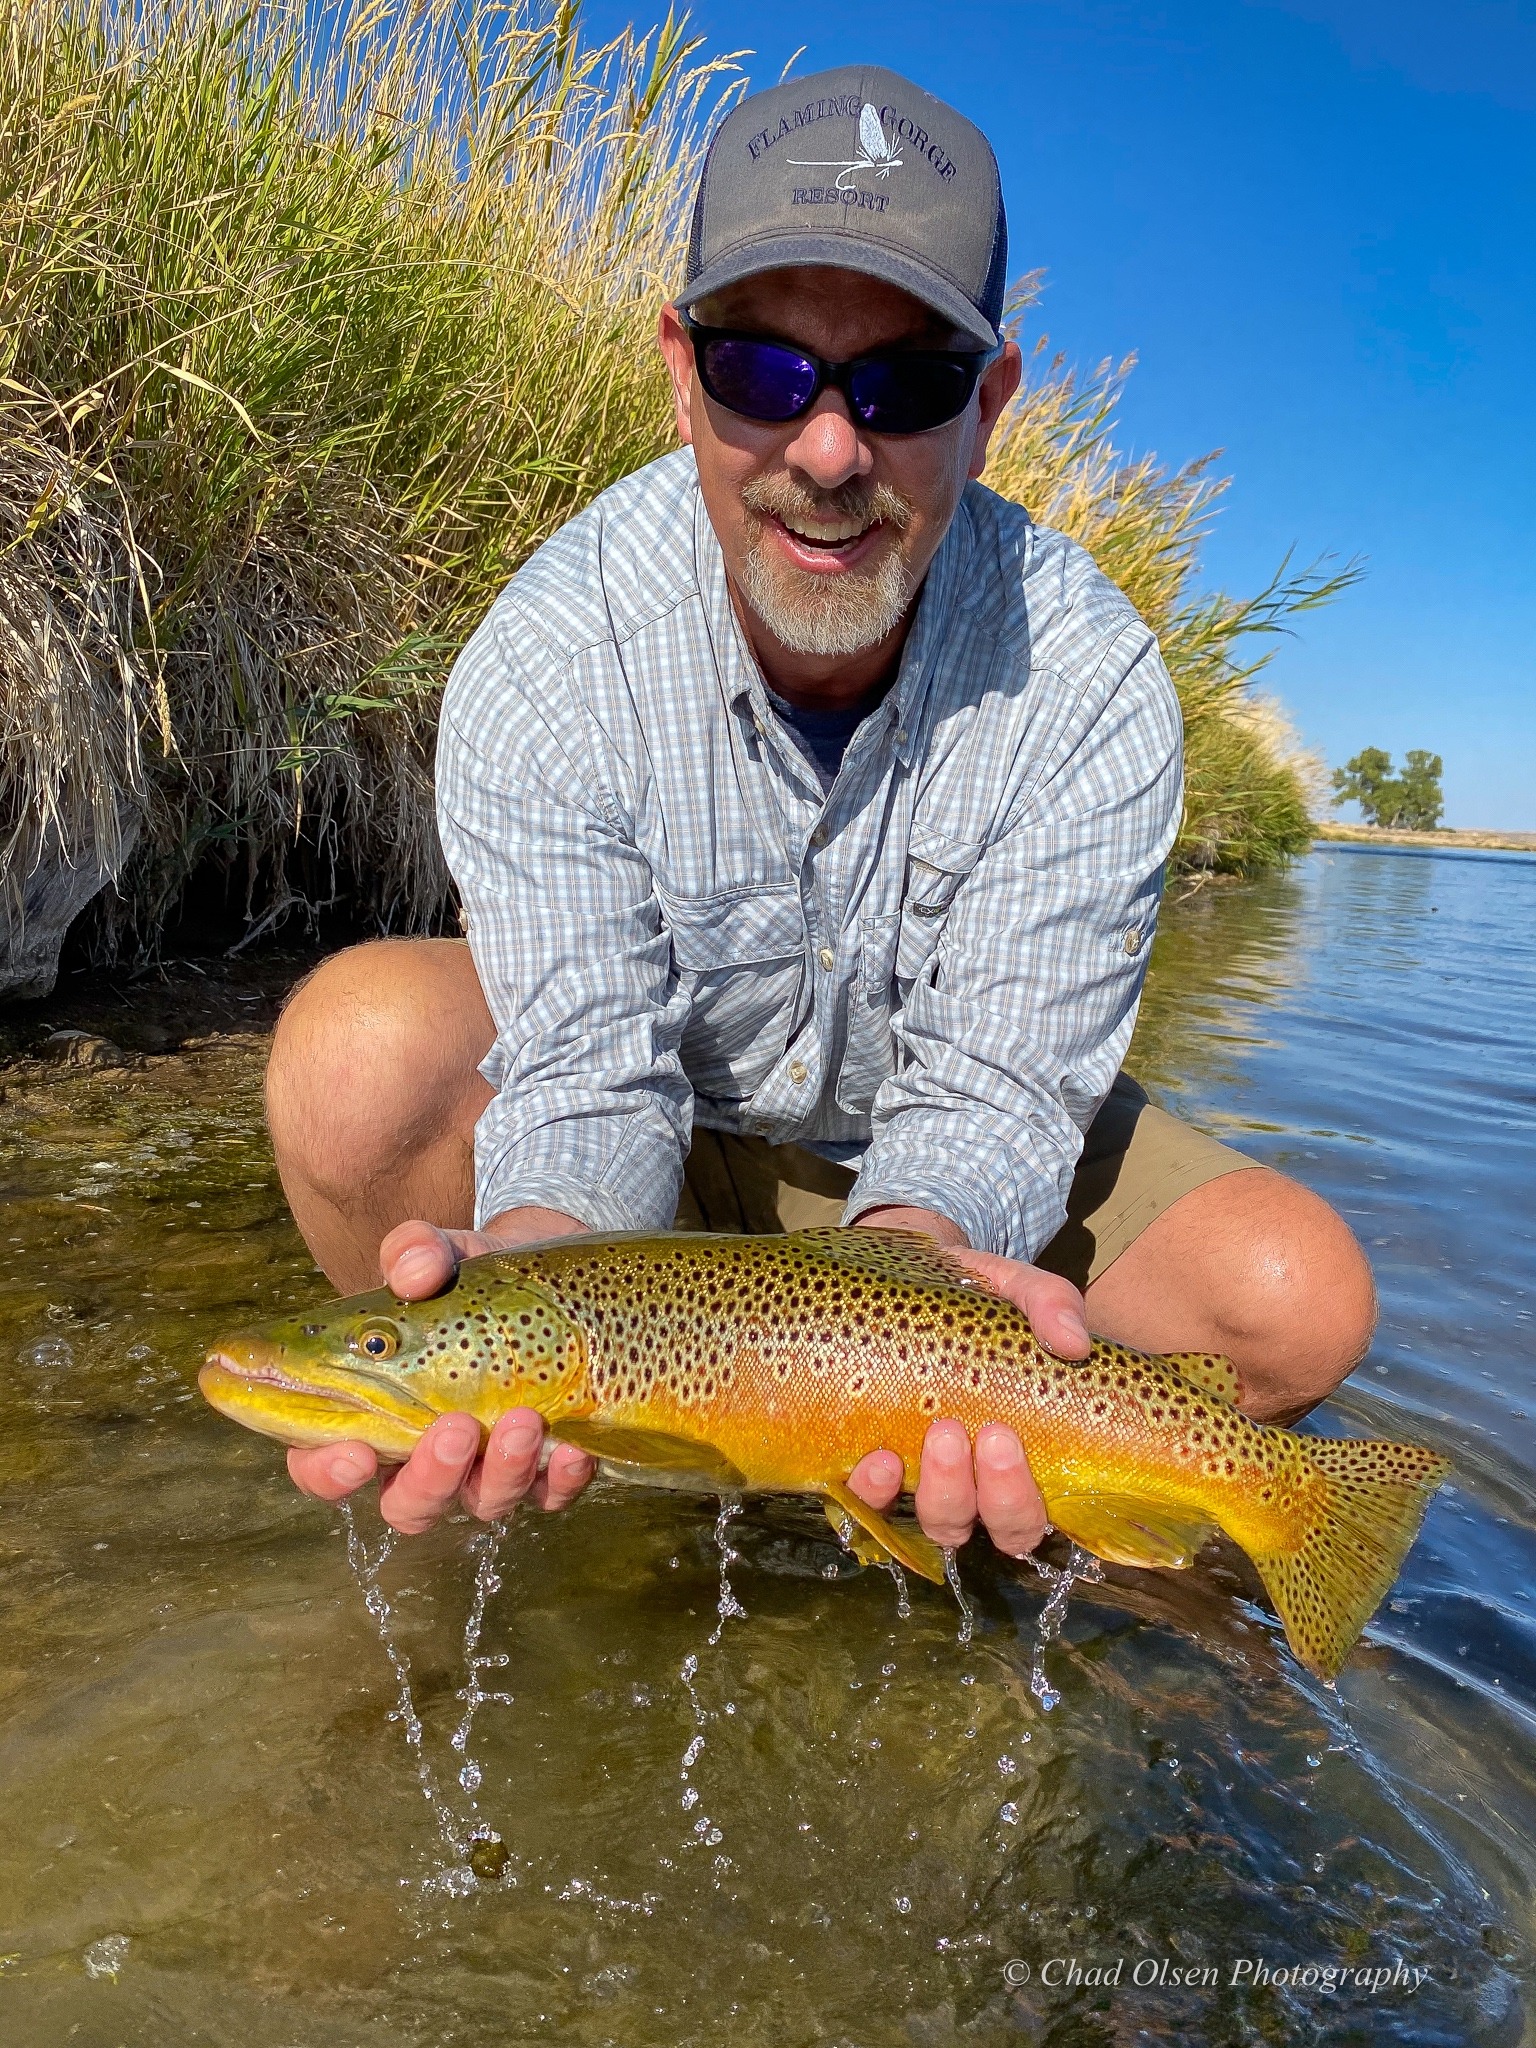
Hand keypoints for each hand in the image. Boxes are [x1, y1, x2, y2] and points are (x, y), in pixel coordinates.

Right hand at [286, 1209, 595, 1532]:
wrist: (545, 1276)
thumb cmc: (466, 1277)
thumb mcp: (441, 1254)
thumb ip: (416, 1252)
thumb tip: (414, 1270)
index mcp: (374, 1412)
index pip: (327, 1465)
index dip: (329, 1474)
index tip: (355, 1454)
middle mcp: (425, 1453)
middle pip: (409, 1505)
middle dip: (432, 1479)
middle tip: (457, 1428)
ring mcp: (487, 1466)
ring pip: (483, 1503)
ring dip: (503, 1472)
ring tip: (525, 1418)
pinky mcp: (545, 1463)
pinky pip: (551, 1494)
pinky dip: (561, 1480)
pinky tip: (573, 1448)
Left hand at [845, 1229, 1093, 1555]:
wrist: (903, 1277)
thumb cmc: (972, 1299)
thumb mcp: (1014, 1287)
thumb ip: (1049, 1303)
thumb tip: (1073, 1342)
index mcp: (1016, 1459)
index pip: (1029, 1516)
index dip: (1021, 1499)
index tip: (1008, 1437)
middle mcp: (971, 1484)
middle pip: (989, 1528)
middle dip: (994, 1495)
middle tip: (988, 1434)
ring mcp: (916, 1481)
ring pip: (938, 1524)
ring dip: (942, 1492)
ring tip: (940, 1434)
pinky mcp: (867, 1467)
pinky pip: (867, 1506)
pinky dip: (875, 1492)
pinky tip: (880, 1458)